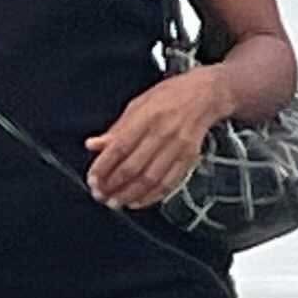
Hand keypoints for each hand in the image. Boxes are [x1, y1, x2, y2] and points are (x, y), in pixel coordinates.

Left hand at [84, 66, 226, 210]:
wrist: (205, 95)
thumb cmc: (169, 96)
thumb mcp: (137, 104)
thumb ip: (116, 128)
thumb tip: (94, 145)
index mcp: (146, 116)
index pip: (119, 147)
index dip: (103, 167)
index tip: (93, 179)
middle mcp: (162, 133)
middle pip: (133, 167)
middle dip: (113, 185)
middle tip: (100, 194)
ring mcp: (177, 148)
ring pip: (150, 179)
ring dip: (129, 195)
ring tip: (115, 202)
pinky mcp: (189, 159)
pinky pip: (168, 184)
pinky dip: (151, 196)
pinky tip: (137, 201)